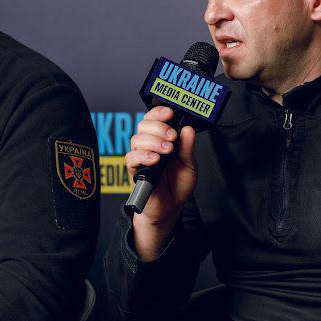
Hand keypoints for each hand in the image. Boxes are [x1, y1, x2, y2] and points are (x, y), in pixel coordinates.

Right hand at [126, 106, 196, 258]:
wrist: (171, 207)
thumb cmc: (178, 184)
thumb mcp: (189, 164)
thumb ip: (187, 148)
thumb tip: (188, 129)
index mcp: (162, 139)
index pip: (154, 118)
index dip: (159, 112)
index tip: (170, 113)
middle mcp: (149, 145)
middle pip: (144, 125)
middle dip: (159, 127)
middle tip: (172, 136)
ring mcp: (141, 157)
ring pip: (137, 139)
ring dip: (153, 141)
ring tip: (168, 150)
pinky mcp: (135, 171)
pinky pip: (131, 158)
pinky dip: (144, 156)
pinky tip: (155, 159)